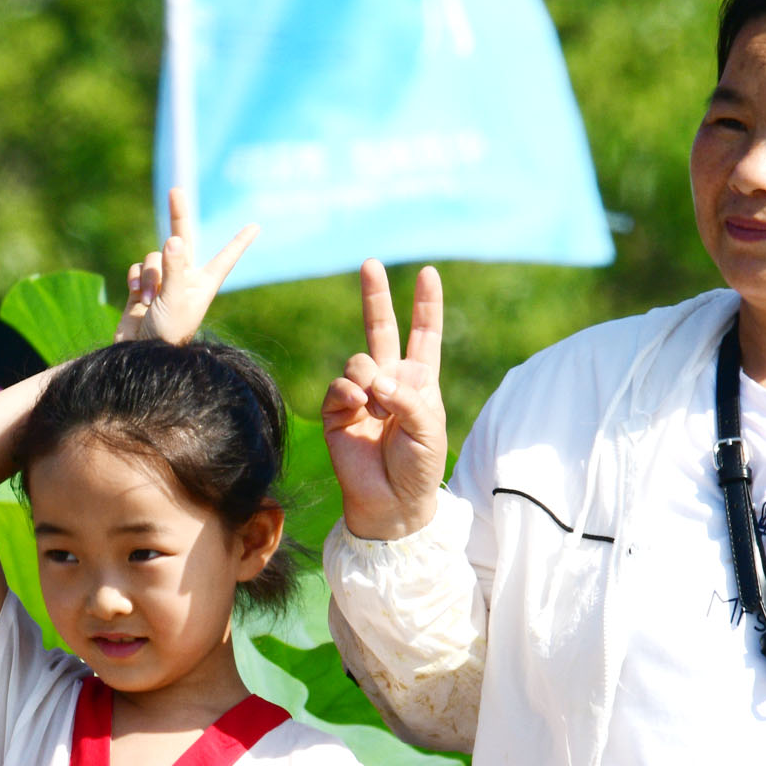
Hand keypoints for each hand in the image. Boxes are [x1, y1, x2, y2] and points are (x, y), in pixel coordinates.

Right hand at [117, 186, 259, 345]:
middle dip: (178, 215)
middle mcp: (185, 279)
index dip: (240, 241)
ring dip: (149, 273)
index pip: (226, 256)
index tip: (256, 226)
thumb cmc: (169, 333)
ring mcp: (162, 283)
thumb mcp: (175, 299)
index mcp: (203, 282)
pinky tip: (137, 296)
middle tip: (176, 191)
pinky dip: (135, 279)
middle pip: (182, 238)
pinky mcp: (141, 289)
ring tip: (149, 296)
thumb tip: (173, 240)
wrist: (139, 357)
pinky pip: (137, 269)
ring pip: (154, 257)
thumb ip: (174, 269)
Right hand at [322, 260, 447, 541]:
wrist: (391, 503)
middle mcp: (389, 380)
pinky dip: (349, 396)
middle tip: (370, 263)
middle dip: (376, 296)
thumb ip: (406, 398)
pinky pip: (339, 386)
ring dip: (369, 380)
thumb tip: (373, 380)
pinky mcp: (336, 411)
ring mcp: (361, 394)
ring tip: (376, 410)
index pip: (424, 335)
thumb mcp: (428, 429)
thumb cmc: (419, 467)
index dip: (426, 305)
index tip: (428, 273)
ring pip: (359, 361)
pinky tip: (358, 411)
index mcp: (419, 380)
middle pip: (382, 329)